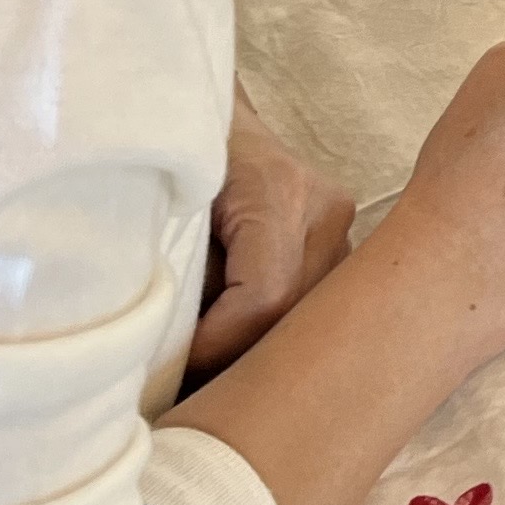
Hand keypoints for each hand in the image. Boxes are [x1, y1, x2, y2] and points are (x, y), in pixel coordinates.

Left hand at [191, 91, 359, 374]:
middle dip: (237, 359)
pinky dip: (272, 336)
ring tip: (207, 364)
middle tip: (187, 381)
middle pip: (292, 316)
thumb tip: (168, 353)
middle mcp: (325, 211)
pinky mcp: (341, 247)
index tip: (171, 366)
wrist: (215, 124)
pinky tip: (236, 346)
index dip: (217, 345)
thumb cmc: (174, 160)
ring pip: (309, 321)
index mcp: (278, 190)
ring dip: (258, 352)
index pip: (264, 297)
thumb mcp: (162, 209)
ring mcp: (341, 230)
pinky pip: (312, 311)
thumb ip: (178, 272)